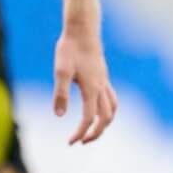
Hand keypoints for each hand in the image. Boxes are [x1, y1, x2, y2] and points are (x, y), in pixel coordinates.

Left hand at [53, 24, 117, 144]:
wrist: (83, 30)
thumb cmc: (70, 49)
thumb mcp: (61, 71)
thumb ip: (61, 93)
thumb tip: (59, 115)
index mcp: (91, 89)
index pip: (89, 118)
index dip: (80, 132)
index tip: (70, 142)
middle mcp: (101, 87)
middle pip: (106, 117)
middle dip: (96, 133)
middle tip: (82, 142)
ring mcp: (104, 81)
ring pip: (112, 108)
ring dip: (105, 122)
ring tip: (92, 130)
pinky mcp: (103, 76)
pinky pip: (111, 98)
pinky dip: (107, 109)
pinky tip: (95, 108)